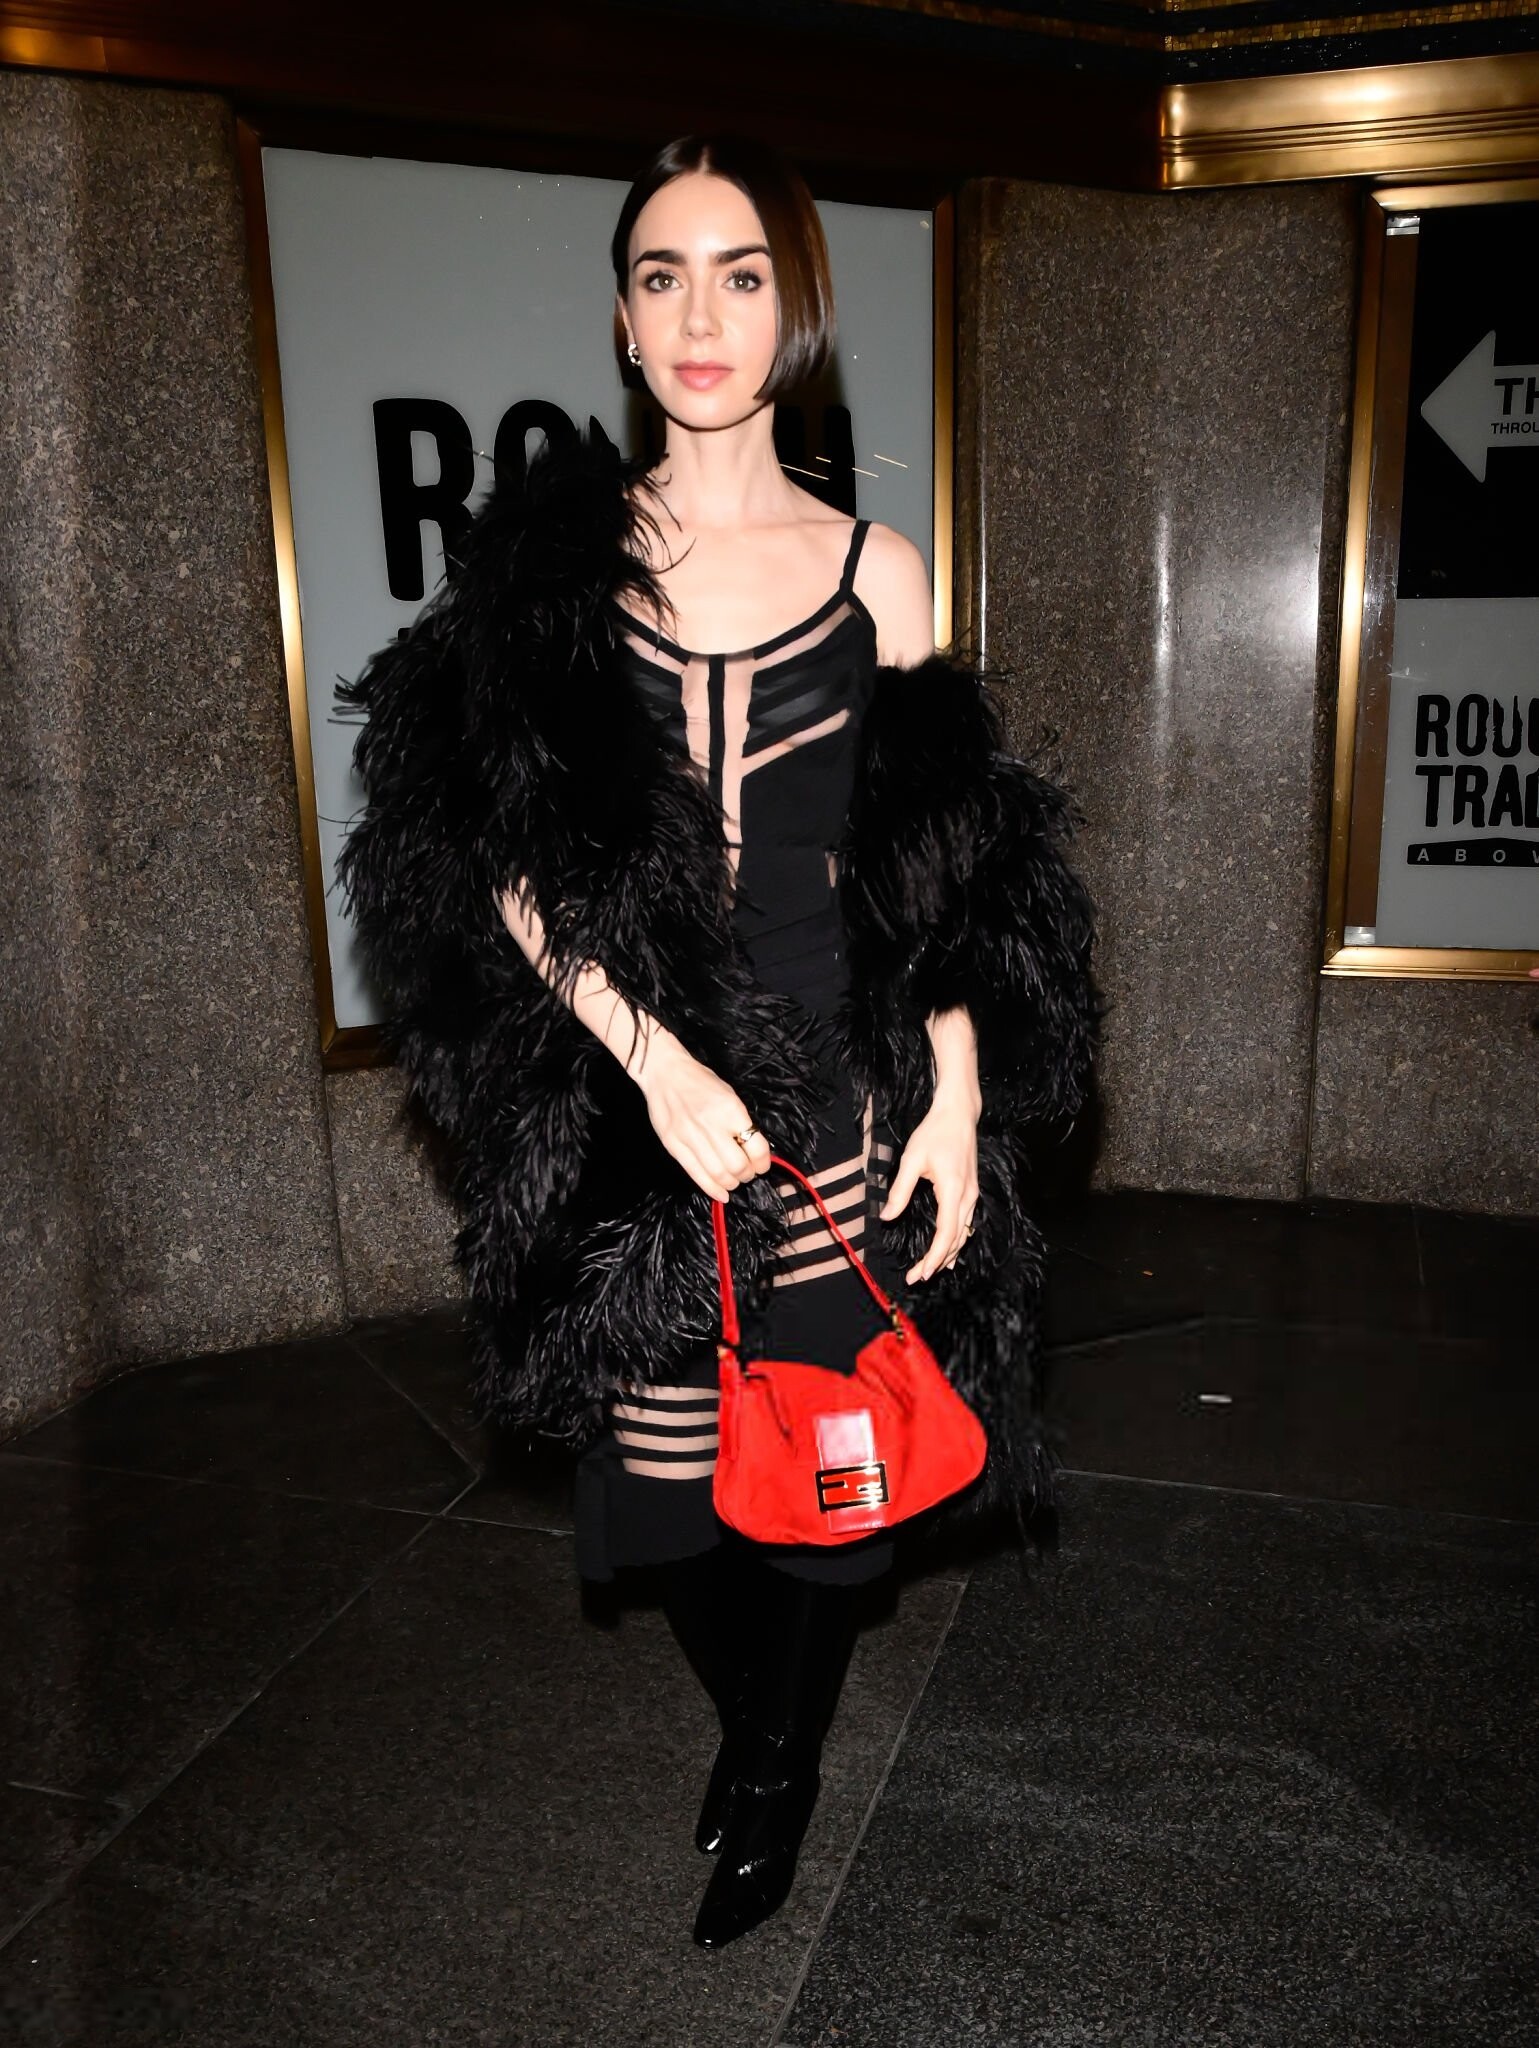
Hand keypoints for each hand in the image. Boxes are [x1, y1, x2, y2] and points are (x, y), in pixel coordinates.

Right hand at [632, 1037, 773, 1200]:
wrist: (665, 1073)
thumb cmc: (700, 1082)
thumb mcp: (729, 1095)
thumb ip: (740, 1122)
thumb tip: (754, 1150)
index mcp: (730, 1110)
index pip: (756, 1147)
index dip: (763, 1162)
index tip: (762, 1164)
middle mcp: (711, 1125)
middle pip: (737, 1165)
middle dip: (747, 1175)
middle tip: (747, 1173)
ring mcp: (690, 1137)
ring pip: (718, 1174)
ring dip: (731, 1183)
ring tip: (733, 1180)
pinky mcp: (674, 1146)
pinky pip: (696, 1174)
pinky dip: (712, 1189)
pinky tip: (721, 1193)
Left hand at [879, 1090, 980, 1283]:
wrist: (959, 1114)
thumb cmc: (934, 1133)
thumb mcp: (911, 1159)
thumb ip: (900, 1190)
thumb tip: (888, 1217)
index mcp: (953, 1190)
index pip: (946, 1233)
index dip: (934, 1257)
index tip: (921, 1273)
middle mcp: (967, 1196)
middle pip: (955, 1239)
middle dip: (937, 1262)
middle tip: (917, 1277)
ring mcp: (972, 1194)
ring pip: (962, 1233)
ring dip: (947, 1254)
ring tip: (930, 1271)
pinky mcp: (970, 1190)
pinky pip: (965, 1223)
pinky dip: (956, 1241)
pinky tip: (950, 1252)